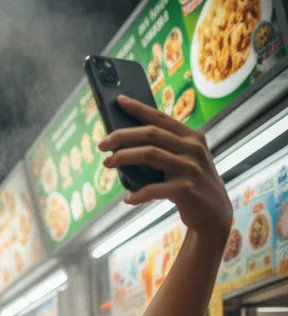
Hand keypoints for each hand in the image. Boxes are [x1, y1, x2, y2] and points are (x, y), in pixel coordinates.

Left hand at [98, 97, 231, 242]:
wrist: (214, 214)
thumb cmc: (189, 185)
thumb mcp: (182, 161)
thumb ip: (163, 150)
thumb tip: (123, 144)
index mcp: (191, 137)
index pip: (160, 118)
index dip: (138, 108)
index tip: (118, 101)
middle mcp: (193, 148)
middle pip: (150, 134)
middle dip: (122, 136)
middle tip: (101, 145)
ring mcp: (191, 167)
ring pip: (150, 154)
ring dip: (123, 158)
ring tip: (107, 164)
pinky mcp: (186, 189)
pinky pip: (154, 189)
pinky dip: (138, 194)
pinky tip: (128, 199)